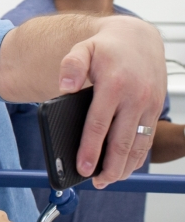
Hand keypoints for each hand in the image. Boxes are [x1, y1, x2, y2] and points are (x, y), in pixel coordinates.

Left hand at [58, 16, 165, 187]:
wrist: (138, 37)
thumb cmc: (105, 48)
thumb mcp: (82, 49)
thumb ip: (70, 66)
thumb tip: (64, 86)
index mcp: (114, 85)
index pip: (99, 125)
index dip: (90, 150)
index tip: (82, 168)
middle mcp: (135, 96)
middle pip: (121, 141)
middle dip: (109, 167)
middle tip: (96, 183)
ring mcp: (149, 104)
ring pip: (139, 144)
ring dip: (125, 166)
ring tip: (109, 180)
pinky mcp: (156, 108)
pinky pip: (148, 138)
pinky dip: (138, 156)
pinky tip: (126, 166)